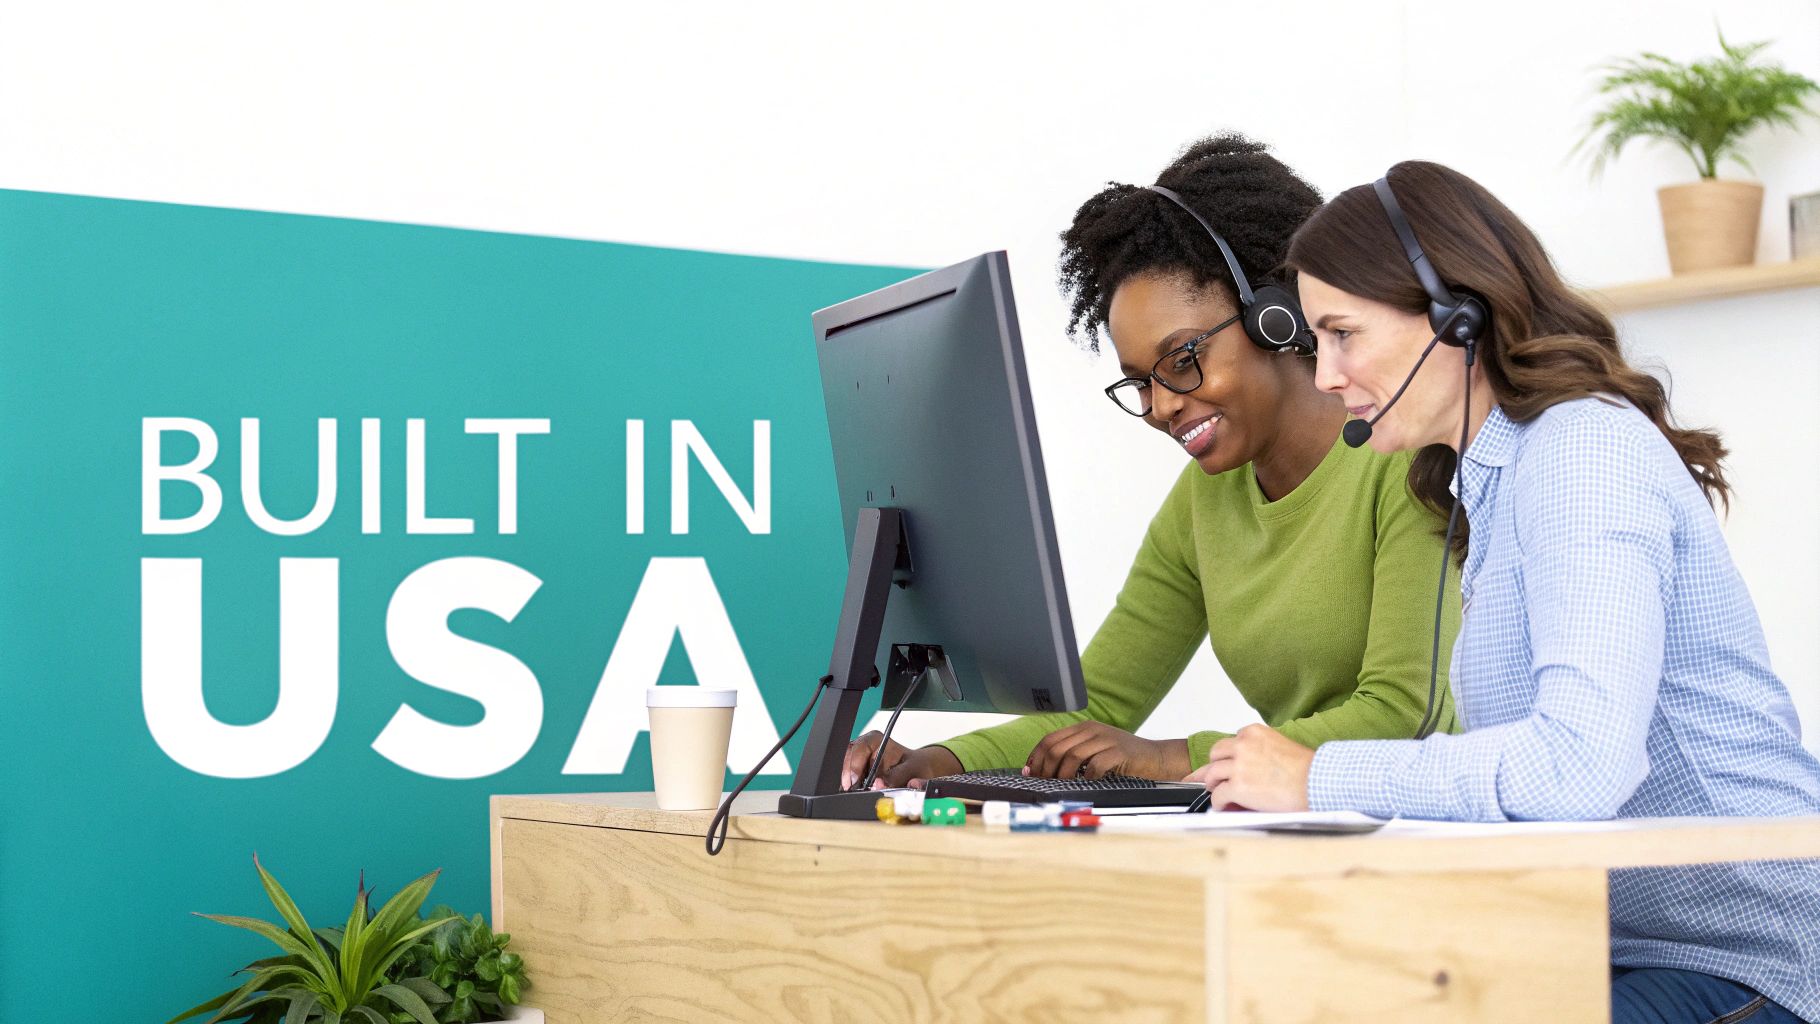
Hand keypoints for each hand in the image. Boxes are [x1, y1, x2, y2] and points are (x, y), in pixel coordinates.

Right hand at [841, 731, 962, 790]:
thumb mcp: (911, 770)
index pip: (859, 748)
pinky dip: (852, 786)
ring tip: (853, 793)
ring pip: (846, 768)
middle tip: (851, 790)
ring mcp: (861, 759)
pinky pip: (850, 777)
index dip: (854, 764)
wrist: (919, 770)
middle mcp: (866, 746)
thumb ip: (897, 777)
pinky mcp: (859, 771)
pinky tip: (856, 792)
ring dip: (849, 781)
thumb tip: (879, 785)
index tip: (855, 781)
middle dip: (848, 775)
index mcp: (877, 740)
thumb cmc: (916, 765)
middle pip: (848, 758)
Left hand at [1024, 721, 1190, 780]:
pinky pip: (1095, 765)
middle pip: (1057, 747)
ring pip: (1072, 755)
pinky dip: (1085, 777)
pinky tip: (1084, 784)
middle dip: (1045, 768)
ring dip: (1062, 774)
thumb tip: (1042, 771)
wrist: (1156, 758)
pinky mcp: (1119, 752)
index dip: (1035, 756)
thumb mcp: (1096, 749)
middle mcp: (1092, 730)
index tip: (1029, 773)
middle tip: (1043, 783)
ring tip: (1060, 786)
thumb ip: (1073, 754)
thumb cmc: (1123, 758)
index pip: (1050, 739)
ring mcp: (1106, 739)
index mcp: (1084, 728)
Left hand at [1182, 725, 1313, 810]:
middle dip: (1215, 767)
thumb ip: (1260, 752)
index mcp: (1253, 732)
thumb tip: (1248, 767)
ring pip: (1212, 774)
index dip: (1229, 757)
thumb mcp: (1280, 747)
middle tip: (1216, 779)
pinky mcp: (1238, 787)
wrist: (1318, 782)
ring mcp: (1238, 766)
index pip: (1231, 742)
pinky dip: (1219, 803)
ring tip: (1219, 794)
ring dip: (1214, 785)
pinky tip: (1225, 807)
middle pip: (1216, 754)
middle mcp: (1243, 745)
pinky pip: (1218, 796)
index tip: (1227, 765)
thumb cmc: (1308, 769)